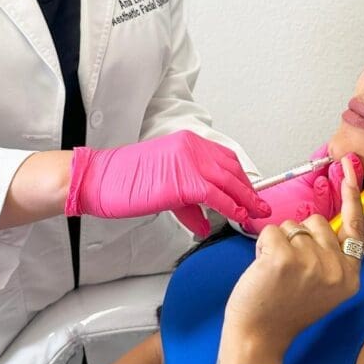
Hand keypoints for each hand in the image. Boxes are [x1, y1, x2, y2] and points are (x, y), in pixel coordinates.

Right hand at [65, 130, 269, 237]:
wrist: (101, 179)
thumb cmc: (126, 183)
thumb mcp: (164, 188)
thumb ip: (188, 202)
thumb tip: (205, 221)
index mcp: (187, 142)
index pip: (225, 159)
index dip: (241, 178)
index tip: (252, 194)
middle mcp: (191, 147)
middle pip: (232, 170)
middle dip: (249, 191)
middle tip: (262, 207)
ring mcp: (188, 161)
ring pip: (229, 182)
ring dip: (246, 201)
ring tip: (255, 215)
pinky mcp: (183, 181)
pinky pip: (216, 196)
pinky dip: (231, 208)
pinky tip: (238, 217)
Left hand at [222, 157, 363, 355]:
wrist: (259, 339)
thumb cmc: (284, 310)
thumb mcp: (322, 286)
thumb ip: (328, 256)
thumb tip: (321, 221)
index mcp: (350, 276)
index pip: (355, 227)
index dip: (351, 195)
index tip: (349, 166)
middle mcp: (336, 269)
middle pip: (317, 222)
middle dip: (299, 237)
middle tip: (289, 269)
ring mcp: (312, 263)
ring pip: (293, 226)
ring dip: (279, 243)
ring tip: (275, 274)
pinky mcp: (284, 259)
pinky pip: (272, 231)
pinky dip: (262, 245)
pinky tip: (263, 270)